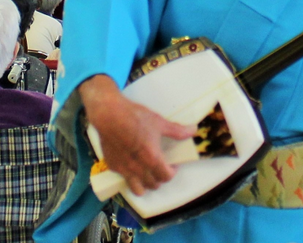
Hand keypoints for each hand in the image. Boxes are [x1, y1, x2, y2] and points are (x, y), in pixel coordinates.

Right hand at [78, 75, 194, 194]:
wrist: (109, 114)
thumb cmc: (134, 116)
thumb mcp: (158, 122)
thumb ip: (177, 130)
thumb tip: (193, 130)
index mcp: (152, 158)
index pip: (166, 177)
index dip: (172, 172)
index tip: (172, 164)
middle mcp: (138, 168)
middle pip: (154, 184)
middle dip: (160, 177)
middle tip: (160, 167)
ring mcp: (124, 169)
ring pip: (138, 189)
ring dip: (145, 184)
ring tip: (146, 172)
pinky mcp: (113, 166)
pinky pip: (125, 179)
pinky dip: (130, 176)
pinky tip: (131, 163)